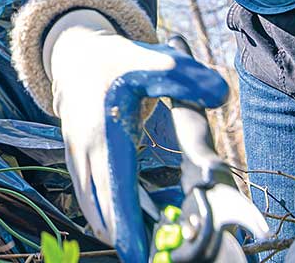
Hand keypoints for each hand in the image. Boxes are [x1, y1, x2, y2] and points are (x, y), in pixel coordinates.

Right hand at [44, 11, 228, 255]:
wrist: (75, 53)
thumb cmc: (118, 60)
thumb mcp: (155, 59)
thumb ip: (189, 77)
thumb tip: (220, 94)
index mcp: (103, 129)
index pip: (114, 188)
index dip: (127, 224)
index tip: (139, 254)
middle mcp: (84, 148)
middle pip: (99, 207)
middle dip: (123, 236)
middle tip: (149, 257)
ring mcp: (75, 154)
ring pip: (90, 205)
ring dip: (113, 227)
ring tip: (142, 246)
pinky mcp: (74, 158)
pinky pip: (86, 195)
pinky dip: (104, 213)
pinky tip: (125, 224)